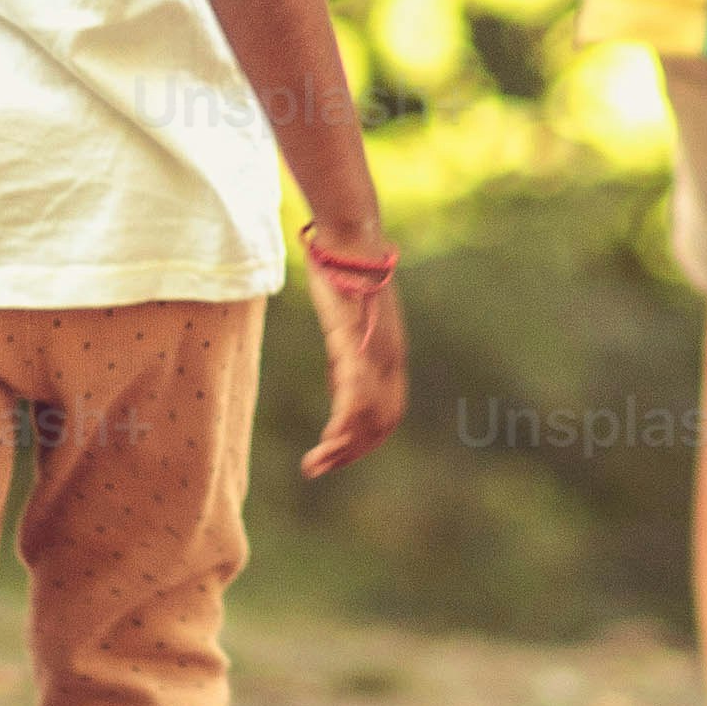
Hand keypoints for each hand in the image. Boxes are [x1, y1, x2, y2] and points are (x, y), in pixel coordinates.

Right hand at [296, 237, 407, 477]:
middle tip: (322, 468)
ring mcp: (376, 351)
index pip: (389, 412)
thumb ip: (350, 354)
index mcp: (390, 354)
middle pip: (383, 421)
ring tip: (315, 464)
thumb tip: (341, 382)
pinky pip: (356, 393)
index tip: (340, 454)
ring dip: (344, 447)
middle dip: (354, 452)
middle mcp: (390, 357)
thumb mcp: (349, 323)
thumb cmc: (345, 272)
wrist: (350, 237)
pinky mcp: (357, 342)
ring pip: (370, 415)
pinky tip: (327, 440)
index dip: (367, 440)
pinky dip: (344, 422)